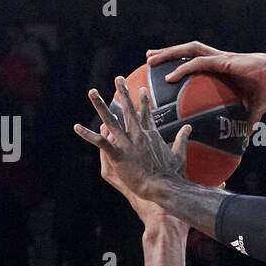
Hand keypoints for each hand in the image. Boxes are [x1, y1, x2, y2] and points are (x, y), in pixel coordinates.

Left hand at [74, 77, 190, 224]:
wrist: (163, 186)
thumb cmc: (172, 174)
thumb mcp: (179, 154)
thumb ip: (182, 139)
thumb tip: (189, 127)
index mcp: (151, 135)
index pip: (146, 114)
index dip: (143, 101)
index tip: (141, 89)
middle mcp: (138, 135)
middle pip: (128, 110)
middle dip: (123, 93)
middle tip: (118, 79)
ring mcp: (127, 143)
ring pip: (110, 120)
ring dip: (100, 105)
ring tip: (92, 92)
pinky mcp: (118, 154)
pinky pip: (100, 142)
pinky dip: (87, 134)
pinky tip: (77, 127)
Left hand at [145, 41, 265, 121]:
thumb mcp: (254, 110)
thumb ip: (246, 123)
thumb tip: (244, 142)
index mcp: (223, 68)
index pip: (197, 62)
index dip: (181, 63)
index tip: (165, 70)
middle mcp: (219, 59)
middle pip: (187, 52)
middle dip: (167, 54)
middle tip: (149, 60)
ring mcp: (220, 58)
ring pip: (188, 51)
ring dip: (168, 55)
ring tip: (151, 60)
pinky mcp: (224, 61)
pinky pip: (198, 64)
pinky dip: (183, 69)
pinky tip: (170, 77)